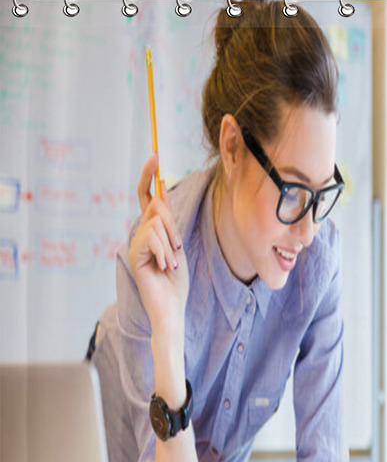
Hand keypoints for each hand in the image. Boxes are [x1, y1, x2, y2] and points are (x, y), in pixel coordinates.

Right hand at [129, 154, 188, 335]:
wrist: (171, 307)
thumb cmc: (176, 281)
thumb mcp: (176, 245)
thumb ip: (168, 222)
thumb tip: (161, 191)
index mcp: (152, 230)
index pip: (147, 197)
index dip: (149, 175)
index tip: (155, 155)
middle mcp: (140, 233)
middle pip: (157, 207)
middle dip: (173, 225)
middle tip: (177, 249)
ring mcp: (135, 244)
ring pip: (157, 223)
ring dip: (171, 244)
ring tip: (171, 265)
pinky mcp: (135, 255)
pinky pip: (153, 238)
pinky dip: (165, 253)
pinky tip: (165, 268)